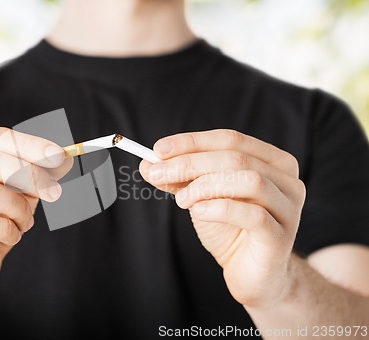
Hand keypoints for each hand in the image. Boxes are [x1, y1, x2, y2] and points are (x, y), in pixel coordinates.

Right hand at [0, 127, 72, 294]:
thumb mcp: (23, 190)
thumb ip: (42, 172)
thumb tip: (65, 158)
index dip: (28, 144)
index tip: (60, 156)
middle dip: (28, 175)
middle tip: (55, 194)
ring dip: (17, 207)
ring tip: (27, 222)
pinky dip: (5, 229)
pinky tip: (12, 236)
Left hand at [140, 129, 305, 307]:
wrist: (251, 273)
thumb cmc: (230, 229)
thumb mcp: (202, 197)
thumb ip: (180, 179)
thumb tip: (148, 164)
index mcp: (272, 161)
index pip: (230, 139)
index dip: (192, 142)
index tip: (158, 150)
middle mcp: (287, 180)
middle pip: (236, 158)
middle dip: (190, 163)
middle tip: (157, 173)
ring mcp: (289, 208)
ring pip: (249, 180)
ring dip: (205, 186)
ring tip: (182, 201)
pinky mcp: (281, 237)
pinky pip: (253, 215)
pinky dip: (219, 209)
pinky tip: (199, 212)